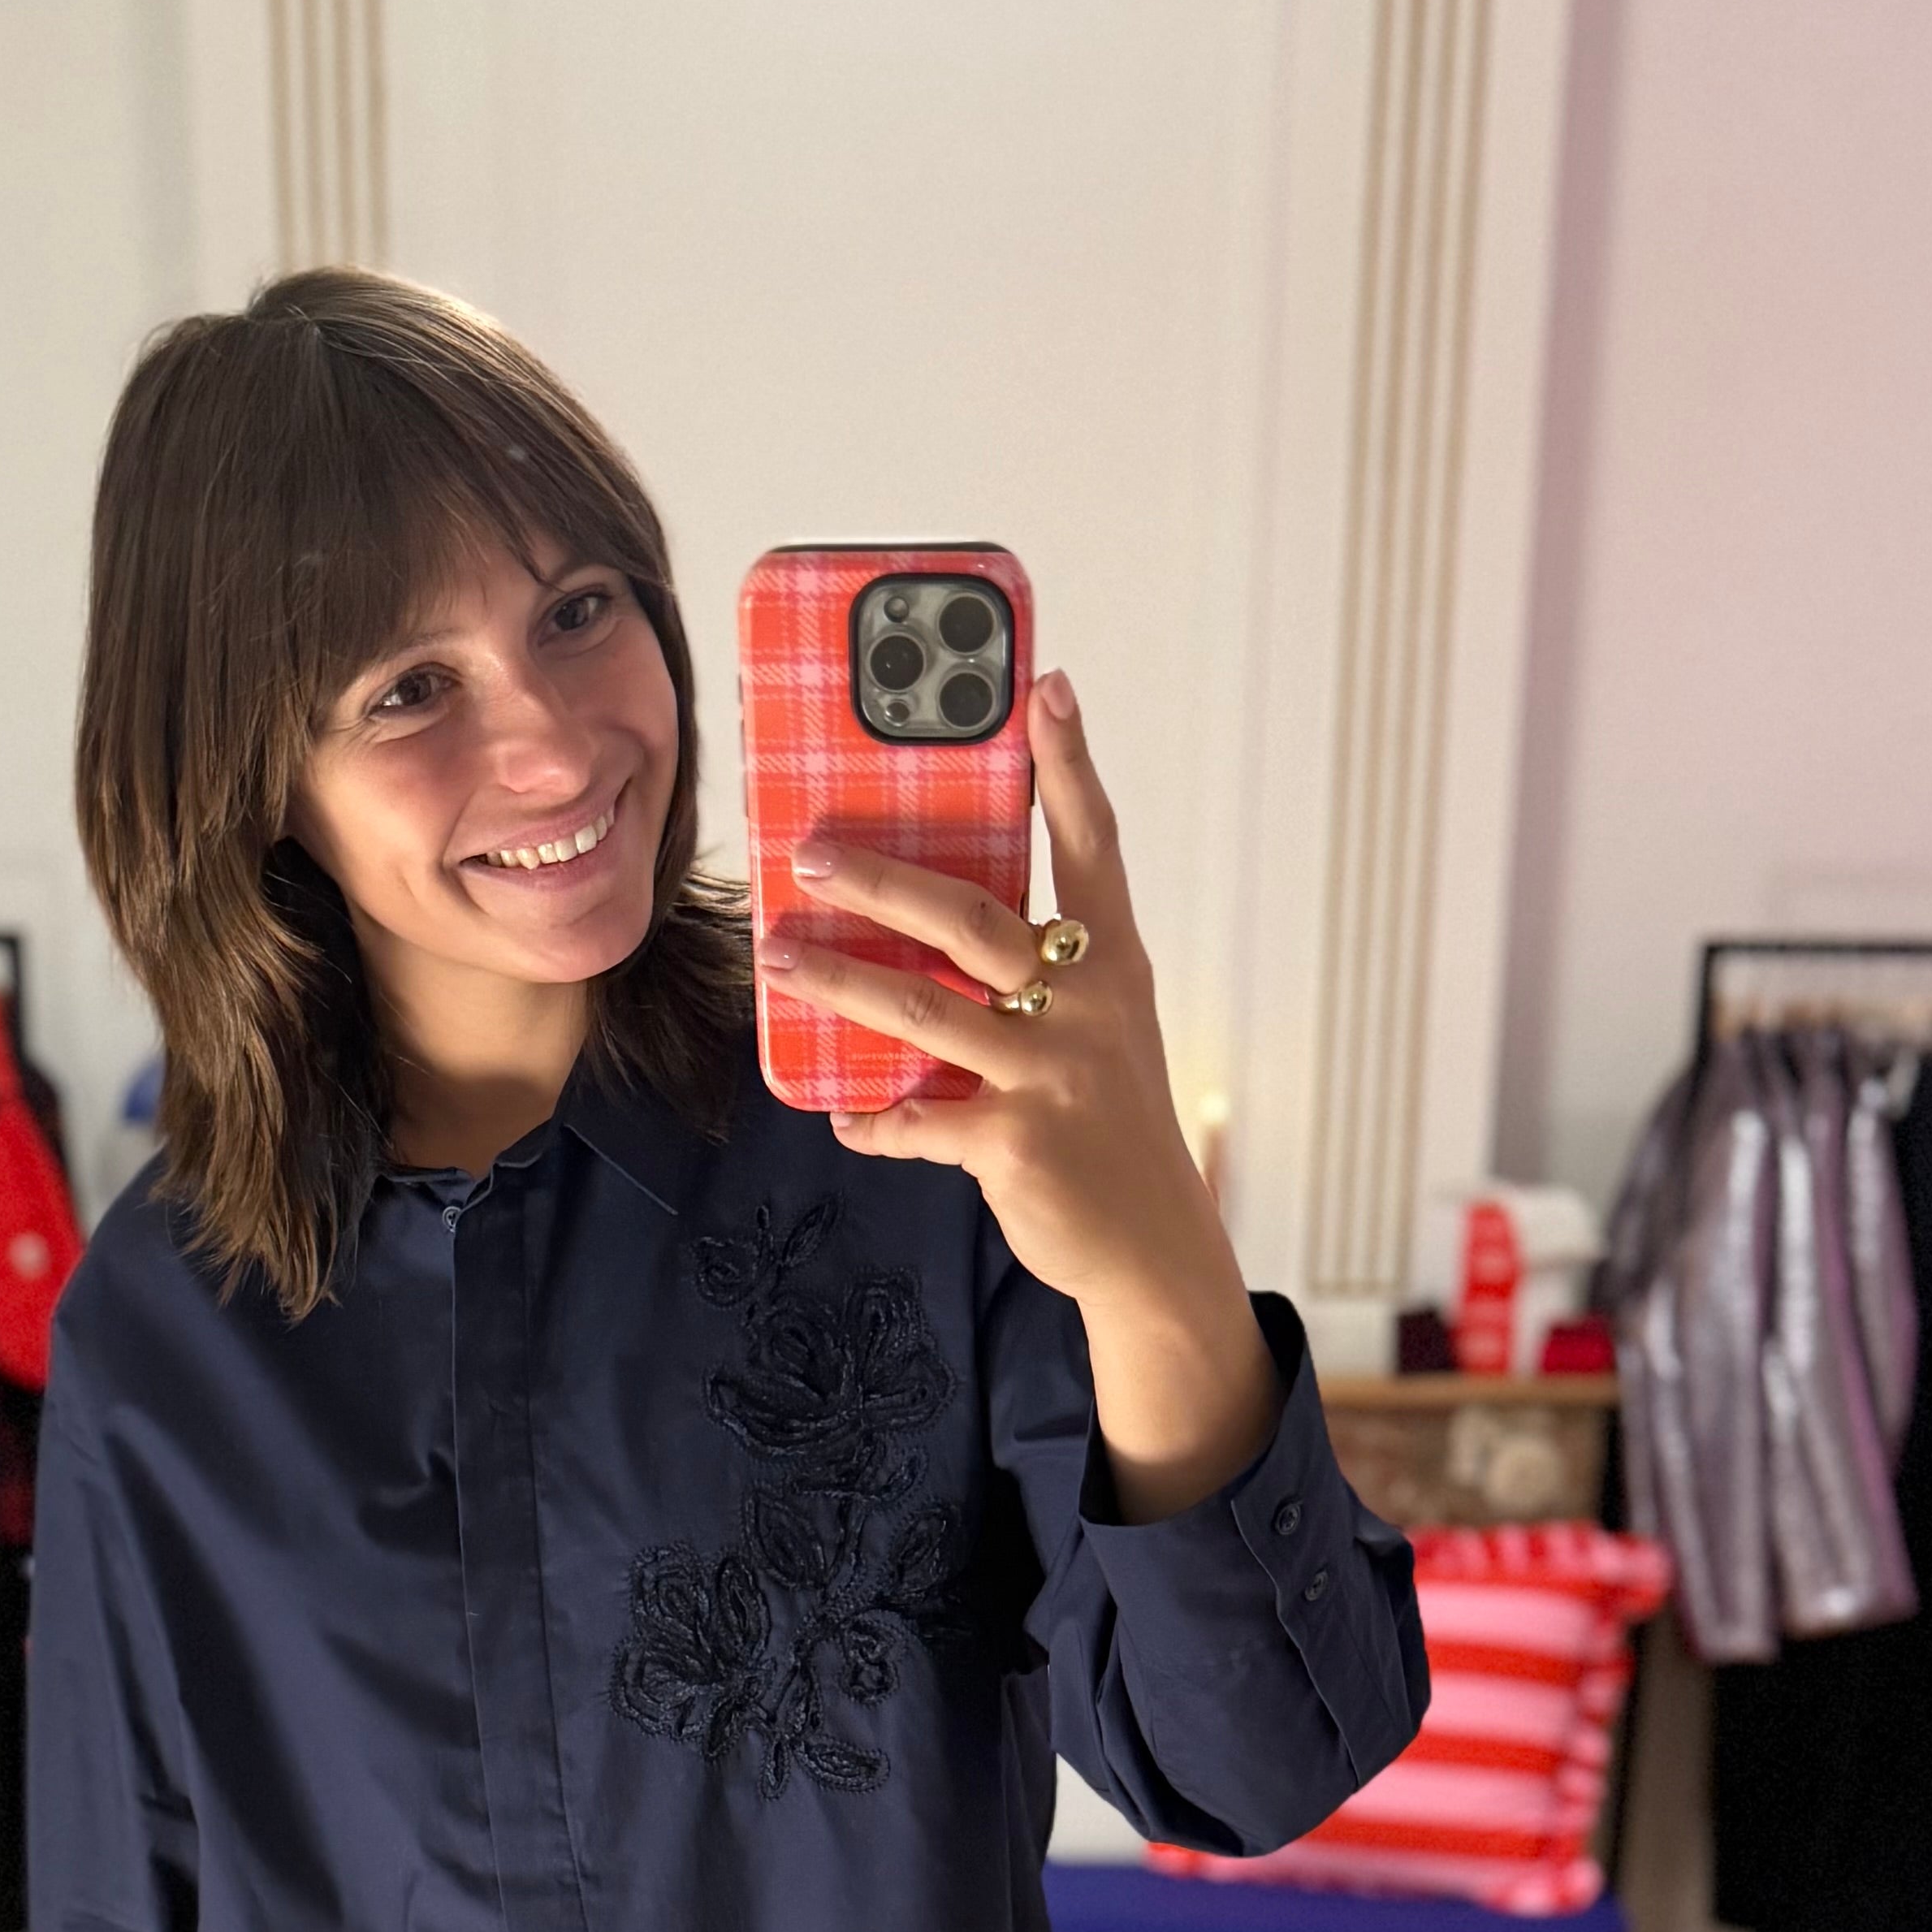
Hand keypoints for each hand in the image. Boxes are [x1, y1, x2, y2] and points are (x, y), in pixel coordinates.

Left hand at [760, 669, 1277, 1514]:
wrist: (1153, 1245)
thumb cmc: (1107, 1120)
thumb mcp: (1100, 1027)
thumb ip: (1039, 969)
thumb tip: (928, 919)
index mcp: (1114, 962)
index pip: (1094, 844)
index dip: (1068, 764)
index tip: (1042, 686)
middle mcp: (1089, 1005)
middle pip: (973, 919)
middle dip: (884, 880)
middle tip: (810, 849)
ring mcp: (1052, 1076)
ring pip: (924, 1013)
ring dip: (839, 981)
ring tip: (777, 955)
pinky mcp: (1015, 1145)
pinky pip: (918, 1121)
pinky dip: (870, 1117)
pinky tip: (837, 1109)